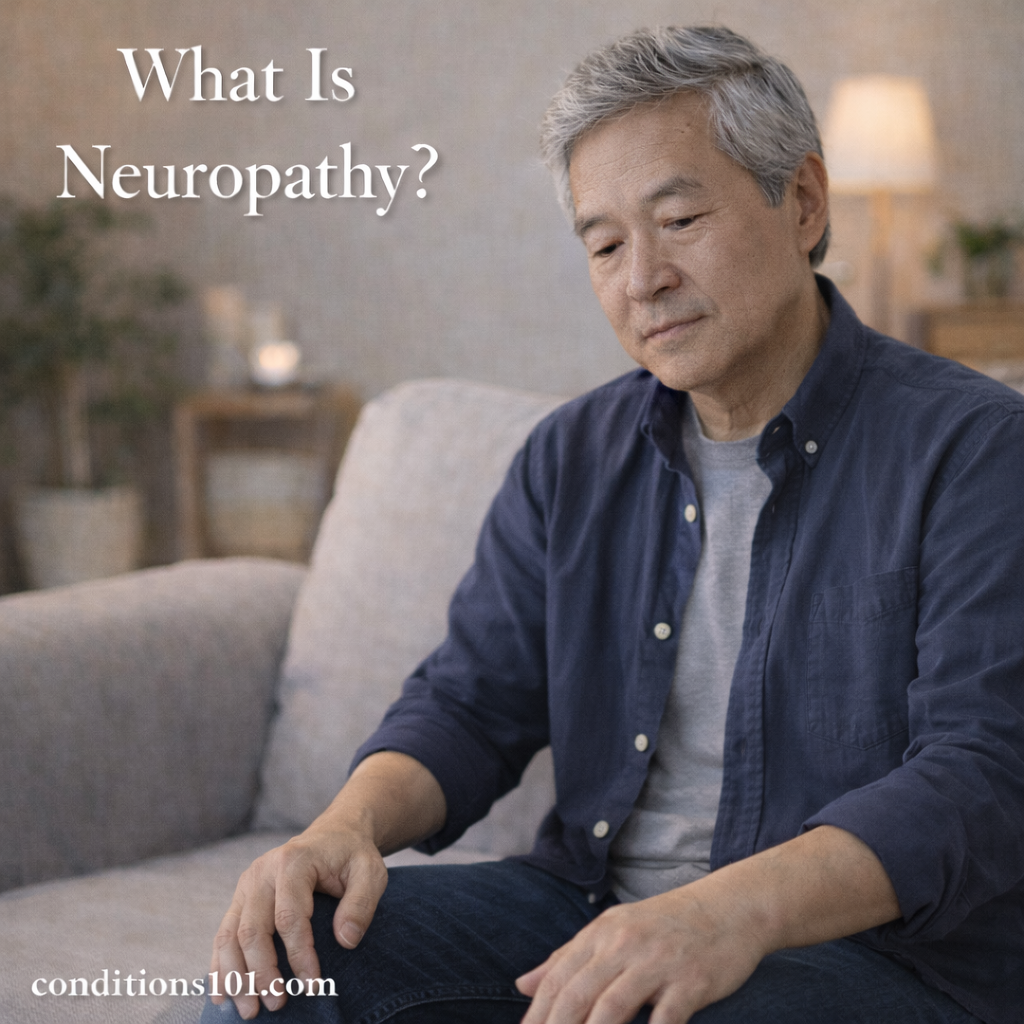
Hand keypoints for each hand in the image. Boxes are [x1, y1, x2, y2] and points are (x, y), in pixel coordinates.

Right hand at [208, 751, 445, 1018]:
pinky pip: (223, 935)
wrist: (334, 835)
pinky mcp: (240, 898)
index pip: (289, 916)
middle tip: (278, 1005)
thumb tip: (346, 941)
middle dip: (262, 973)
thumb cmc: (353, 856)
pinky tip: (222, 995)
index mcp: (293, 860)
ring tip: (250, 1011)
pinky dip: (220, 967)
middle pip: (252, 929)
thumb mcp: (370, 872)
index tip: (314, 985)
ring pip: (229, 936)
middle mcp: (262, 871)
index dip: (299, 954)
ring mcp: (247, 884)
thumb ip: (361, 904)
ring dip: (235, 977)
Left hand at [515, 826, 899, 1023]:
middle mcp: (624, 945)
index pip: (559, 979)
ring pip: (612, 1007)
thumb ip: (568, 958)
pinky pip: (666, 1019)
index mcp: (602, 933)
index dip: (538, 1014)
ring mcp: (658, 962)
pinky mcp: (692, 981)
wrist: (730, 907)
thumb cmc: (666, 925)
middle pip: (578, 994)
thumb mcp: (614, 931)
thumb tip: (522, 985)